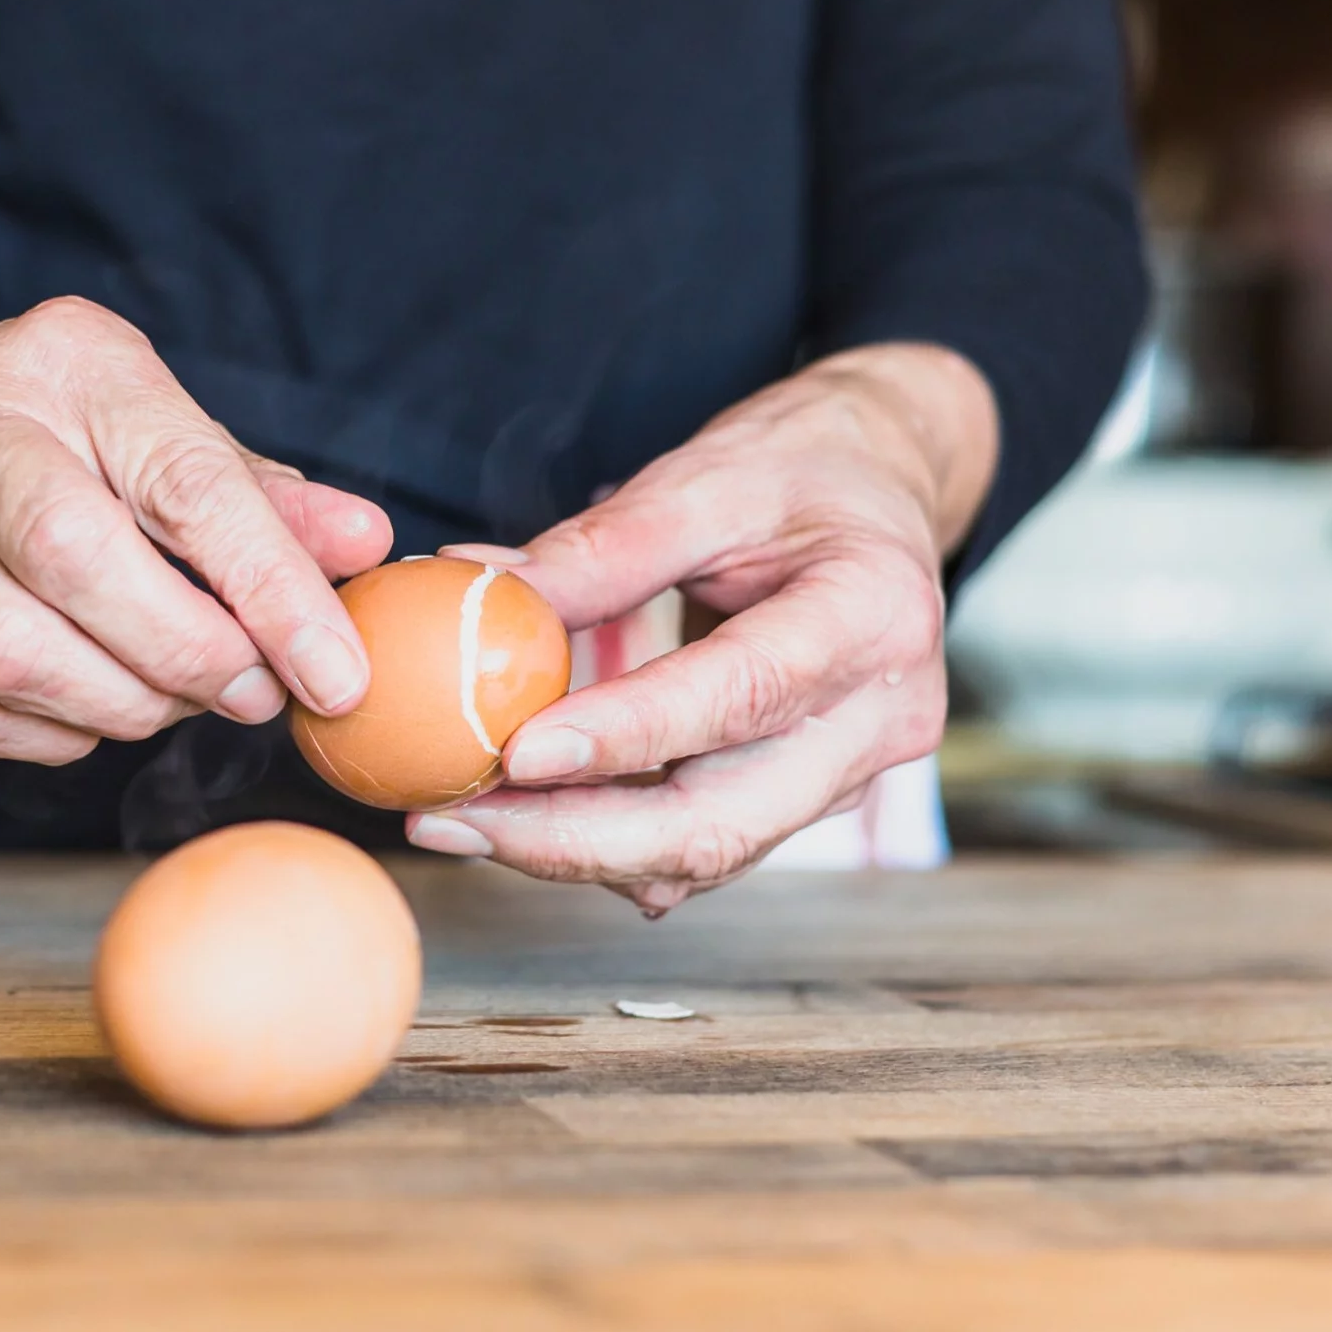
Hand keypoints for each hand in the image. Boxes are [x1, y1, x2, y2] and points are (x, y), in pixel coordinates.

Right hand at [0, 298, 390, 761]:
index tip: (337, 673)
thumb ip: (266, 499)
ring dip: (128, 703)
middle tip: (256, 692)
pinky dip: (63, 733)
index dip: (270, 588)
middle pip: (75, 559)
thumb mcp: (169, 432)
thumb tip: (366, 545)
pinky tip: (104, 706)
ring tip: (183, 695)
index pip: (182, 482)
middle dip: (190, 651)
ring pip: (14, 652)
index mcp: (64, 363)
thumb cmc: (66, 442)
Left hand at [405, 343, 997, 912]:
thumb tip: (480, 591)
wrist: (879, 497)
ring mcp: (847, 777)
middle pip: (722, 822)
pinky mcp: (802, 802)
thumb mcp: (707, 478)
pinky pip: (700, 850)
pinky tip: (519, 819)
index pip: (741, 696)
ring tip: (458, 819)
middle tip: (451, 818)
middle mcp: (877, 719)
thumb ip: (603, 546)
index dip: (625, 737)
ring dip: (572, 853)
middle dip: (573, 839)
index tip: (516, 752)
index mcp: (872, 617)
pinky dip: (605, 845)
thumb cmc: (798, 475)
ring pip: (703, 856)